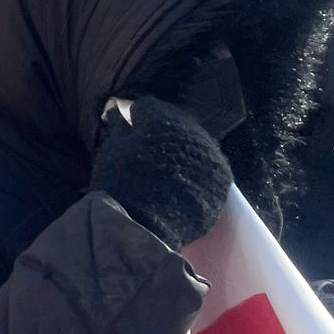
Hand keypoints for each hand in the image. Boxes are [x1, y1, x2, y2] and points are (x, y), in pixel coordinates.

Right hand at [89, 97, 231, 249]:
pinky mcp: (222, 183)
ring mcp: (212, 158)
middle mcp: (194, 133)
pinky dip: (194, 171)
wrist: (146, 228)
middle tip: (147, 145)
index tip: (128, 125)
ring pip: (195, 145)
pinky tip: (179, 182)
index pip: (149, 106)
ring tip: (164, 165)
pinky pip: (207, 168)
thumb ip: (121, 129)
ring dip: (180, 150)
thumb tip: (122, 115)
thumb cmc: (122, 185)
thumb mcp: (111, 152)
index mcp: (164, 120)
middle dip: (162, 130)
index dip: (136, 115)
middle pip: (177, 123)